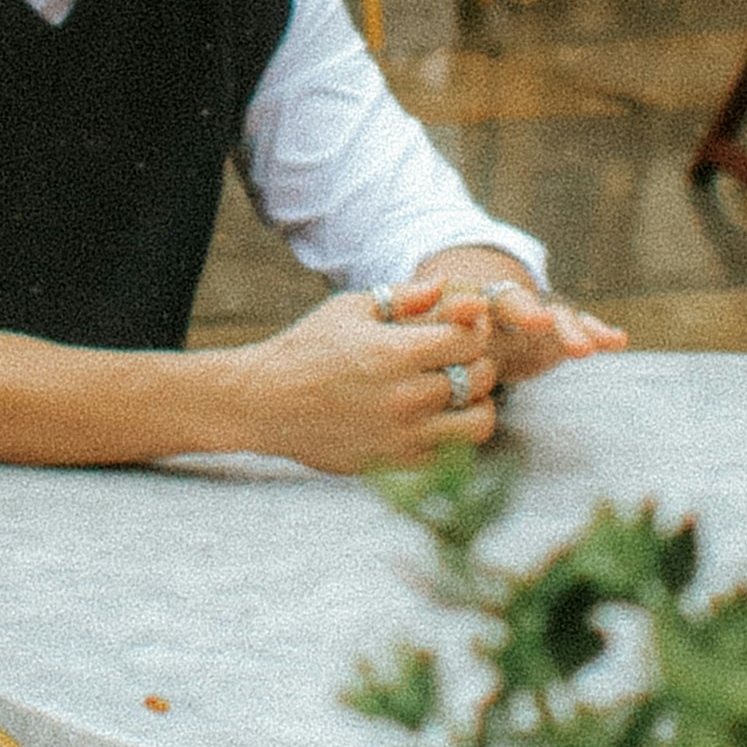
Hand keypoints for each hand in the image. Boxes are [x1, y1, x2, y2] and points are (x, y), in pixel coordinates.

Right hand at [222, 285, 521, 473]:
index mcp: (396, 352)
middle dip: (477, 363)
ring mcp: (403, 434)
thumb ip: (403, 297)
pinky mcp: (395, 463)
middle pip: (481, 378)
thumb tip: (445, 284)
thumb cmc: (307, 349)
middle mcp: (405, 396)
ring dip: (477, 404)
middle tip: (458, 359)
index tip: (461, 328)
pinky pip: (452, 455)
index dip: (474, 329)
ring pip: (478, 424)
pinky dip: (454, 437)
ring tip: (458, 394)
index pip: (471, 339)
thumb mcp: (350, 309)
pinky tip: (435, 419)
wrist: (265, 403)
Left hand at [386, 271, 625, 391]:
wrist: (470, 325)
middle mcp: (503, 301)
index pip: (465, 299)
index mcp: (465, 299)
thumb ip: (421, 327)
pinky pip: (579, 330)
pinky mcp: (556, 334)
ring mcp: (535, 315)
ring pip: (554, 316)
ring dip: (569, 329)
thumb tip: (421, 320)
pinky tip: (617, 340)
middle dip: (527, 311)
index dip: (467, 307)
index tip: (470, 311)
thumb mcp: (421, 331)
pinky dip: (597, 332)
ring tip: (586, 347)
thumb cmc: (437, 334)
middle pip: (516, 302)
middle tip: (539, 324)